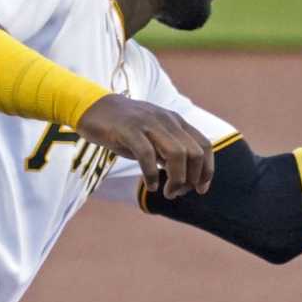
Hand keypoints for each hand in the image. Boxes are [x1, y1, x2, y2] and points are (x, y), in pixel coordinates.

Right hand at [78, 94, 214, 198]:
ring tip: (166, 193)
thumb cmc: (125, 130)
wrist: (94, 108)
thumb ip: (169, 154)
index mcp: (176, 122)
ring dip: (176, 180)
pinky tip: (150, 185)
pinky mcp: (129, 129)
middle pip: (194, 153)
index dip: (207, 171)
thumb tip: (186, 181)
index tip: (200, 190)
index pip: (204, 146)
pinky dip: (152, 175)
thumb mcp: (153, 139)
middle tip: (176, 193)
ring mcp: (148, 123)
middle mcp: (167, 121)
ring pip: (176, 154)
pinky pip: (147, 154)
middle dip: (191, 179)